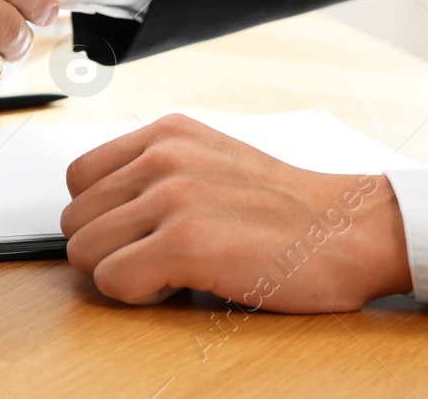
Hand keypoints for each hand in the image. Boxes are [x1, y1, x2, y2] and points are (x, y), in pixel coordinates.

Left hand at [61, 115, 410, 311]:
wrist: (351, 228)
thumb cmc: (286, 207)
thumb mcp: (211, 159)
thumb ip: (155, 170)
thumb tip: (97, 207)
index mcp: (165, 132)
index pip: (79, 178)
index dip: (102, 216)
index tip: (136, 232)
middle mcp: (162, 157)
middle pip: (76, 219)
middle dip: (108, 249)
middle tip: (157, 257)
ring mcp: (172, 197)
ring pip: (84, 252)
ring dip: (121, 273)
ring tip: (171, 270)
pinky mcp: (185, 243)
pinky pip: (112, 281)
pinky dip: (139, 295)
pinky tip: (181, 285)